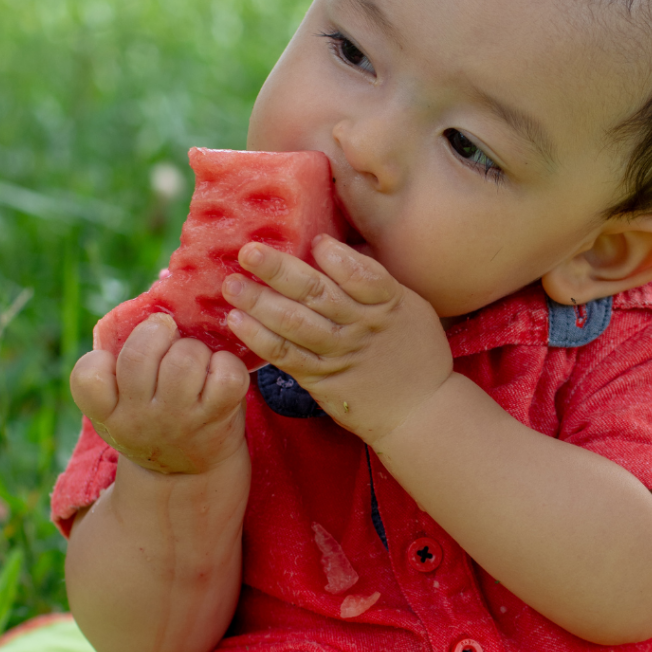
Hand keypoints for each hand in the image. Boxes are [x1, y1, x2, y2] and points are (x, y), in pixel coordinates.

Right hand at [70, 314, 249, 474]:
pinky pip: (225, 373)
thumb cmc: (156, 418)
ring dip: (195, 349)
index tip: (118, 362)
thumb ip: (126, 363)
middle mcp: (138, 419)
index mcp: (107, 411)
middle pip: (139, 355)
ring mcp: (178, 420)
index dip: (102, 359)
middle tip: (169, 337)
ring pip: (185, 359)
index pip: (87, 375)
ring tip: (197, 360)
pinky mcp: (216, 417)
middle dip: (158, 333)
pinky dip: (227, 364)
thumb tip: (159, 292)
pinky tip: (220, 374)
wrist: (189, 475)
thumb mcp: (125, 402)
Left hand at [222, 236, 452, 446]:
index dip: (336, 257)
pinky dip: (259, 338)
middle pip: (317, 294)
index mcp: (388, 303)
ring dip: (259, 302)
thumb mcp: (411, 307)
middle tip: (248, 252)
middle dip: (279, 270)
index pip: (361, 275)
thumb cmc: (416, 350)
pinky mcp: (321, 379)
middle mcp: (361, 327)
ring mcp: (339, 354)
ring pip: (294, 324)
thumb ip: (376, 282)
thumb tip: (336, 251)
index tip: (315, 241)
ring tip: (231, 284)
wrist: (420, 410)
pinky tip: (237, 321)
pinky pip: (286, 356)